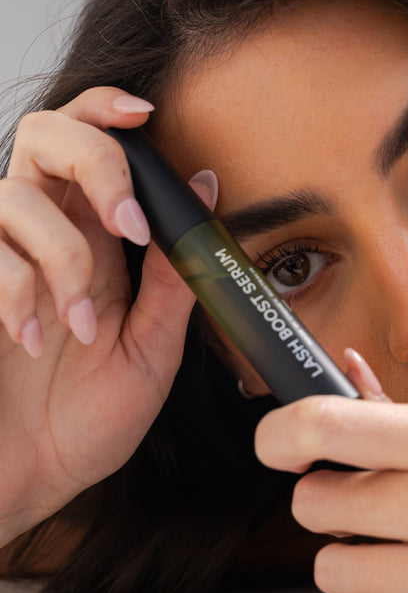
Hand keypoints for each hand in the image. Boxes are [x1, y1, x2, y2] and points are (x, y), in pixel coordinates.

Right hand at [0, 89, 210, 543]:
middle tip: (128, 227)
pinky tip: (33, 338)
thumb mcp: (150, 351)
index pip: (95, 145)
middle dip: (94, 161)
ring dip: (62, 255)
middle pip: (45, 135)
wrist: (21, 481)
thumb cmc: (84, 422)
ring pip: (14, 194)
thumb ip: (173, 278)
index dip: (110, 112)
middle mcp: (44, 237)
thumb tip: (204, 194)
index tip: (145, 113)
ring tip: (77, 327)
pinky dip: (16, 290)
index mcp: (97, 243)